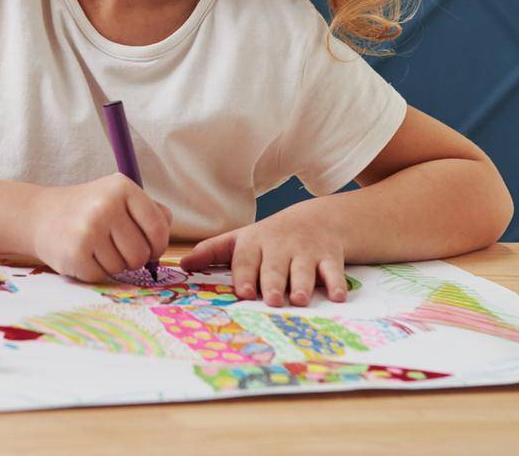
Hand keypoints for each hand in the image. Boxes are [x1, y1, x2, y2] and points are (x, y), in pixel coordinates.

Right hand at [29, 174, 171, 282]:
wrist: (41, 216)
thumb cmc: (89, 209)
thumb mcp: (119, 197)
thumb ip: (151, 211)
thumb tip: (166, 230)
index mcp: (122, 187)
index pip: (159, 228)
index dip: (159, 245)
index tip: (150, 248)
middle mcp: (105, 205)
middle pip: (142, 254)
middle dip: (133, 258)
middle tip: (114, 247)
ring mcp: (89, 229)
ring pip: (123, 268)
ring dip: (113, 265)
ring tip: (96, 248)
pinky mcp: (75, 253)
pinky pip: (102, 276)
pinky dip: (95, 271)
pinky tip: (83, 254)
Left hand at [173, 200, 347, 306]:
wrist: (316, 219)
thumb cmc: (270, 237)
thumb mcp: (240, 239)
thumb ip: (212, 252)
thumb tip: (181, 266)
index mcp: (254, 243)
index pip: (246, 259)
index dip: (245, 274)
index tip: (244, 291)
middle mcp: (280, 246)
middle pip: (275, 266)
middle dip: (273, 282)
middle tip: (271, 299)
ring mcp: (306, 251)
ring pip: (303, 269)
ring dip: (302, 284)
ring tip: (299, 299)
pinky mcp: (330, 257)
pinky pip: (333, 271)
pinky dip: (336, 283)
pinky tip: (337, 296)